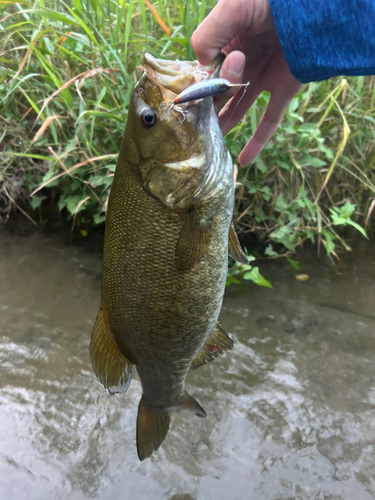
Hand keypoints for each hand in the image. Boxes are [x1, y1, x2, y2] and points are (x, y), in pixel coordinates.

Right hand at [191, 0, 302, 165]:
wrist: (312, 5)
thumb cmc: (270, 0)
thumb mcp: (232, 10)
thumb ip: (208, 37)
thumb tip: (201, 69)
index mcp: (228, 43)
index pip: (205, 72)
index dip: (198, 86)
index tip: (188, 100)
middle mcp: (244, 63)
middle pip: (219, 93)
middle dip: (208, 108)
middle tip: (198, 122)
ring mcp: (264, 78)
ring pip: (238, 109)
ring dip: (224, 127)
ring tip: (208, 147)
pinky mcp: (285, 89)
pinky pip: (270, 120)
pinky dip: (258, 142)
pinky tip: (244, 161)